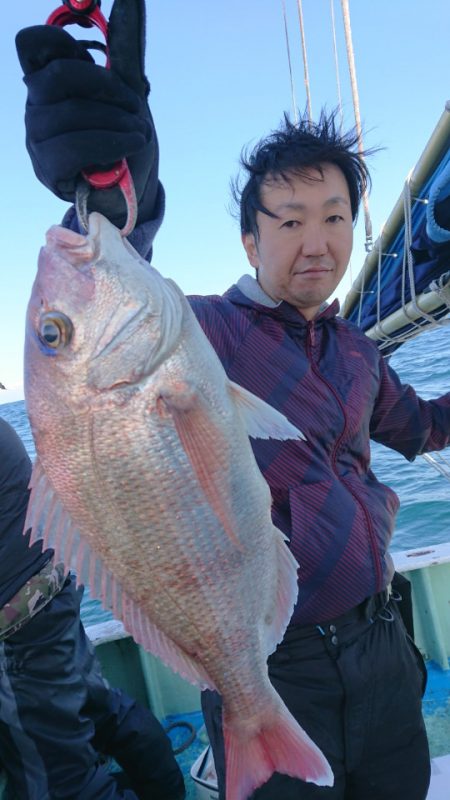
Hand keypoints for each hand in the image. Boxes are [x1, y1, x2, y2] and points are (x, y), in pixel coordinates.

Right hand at [15, 0, 158, 228]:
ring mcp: (38, 137)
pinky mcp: (47, 168)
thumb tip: (132, 1)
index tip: (98, 61)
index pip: (32, 44)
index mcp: (49, 80)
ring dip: (117, 122)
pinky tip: (129, 146)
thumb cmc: (125, 138)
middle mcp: (36, 105)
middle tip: (136, 106)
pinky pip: (74, 147)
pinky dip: (109, 144)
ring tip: (140, 133)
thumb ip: (123, 53)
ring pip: (71, 114)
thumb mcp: (128, 93)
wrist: (133, 189)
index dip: (63, 42)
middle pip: (60, 75)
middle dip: (108, 87)